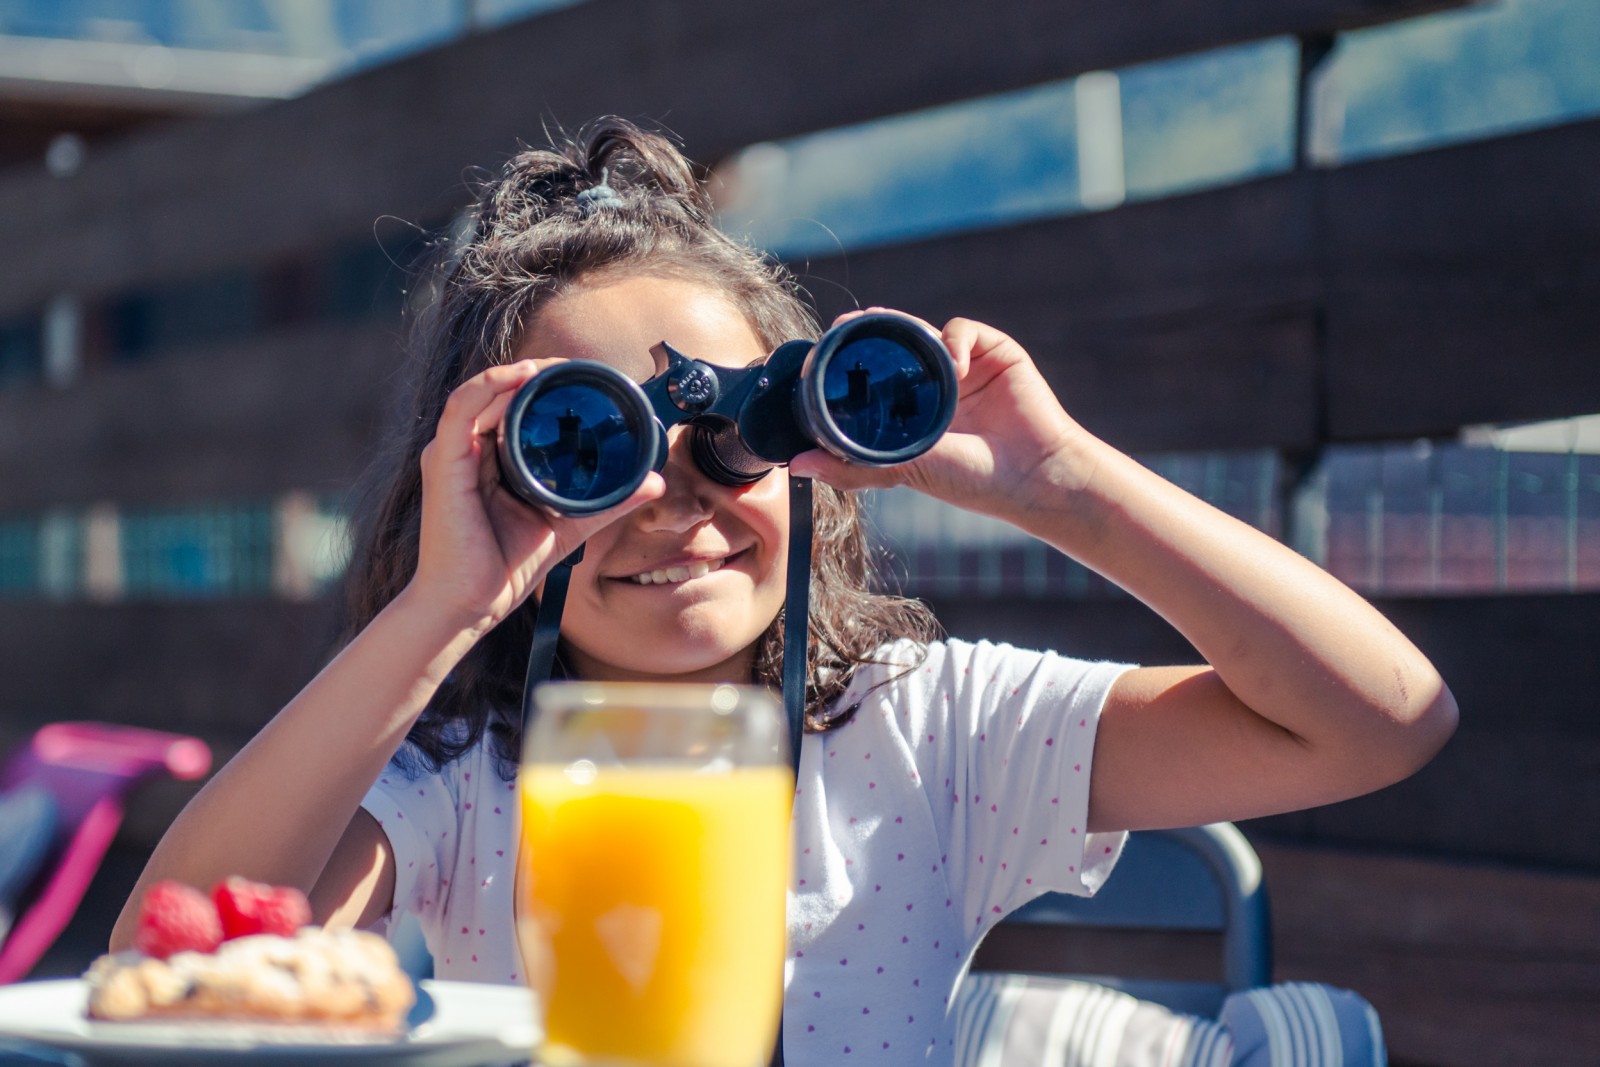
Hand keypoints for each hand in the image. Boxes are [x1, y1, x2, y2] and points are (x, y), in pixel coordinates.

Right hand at [407, 359, 663, 634]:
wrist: (471, 605)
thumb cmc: (507, 567)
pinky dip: (490, 386)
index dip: (543, 385)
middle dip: (535, 374)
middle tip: (575, 369)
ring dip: (517, 373)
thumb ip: (609, 501)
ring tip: (552, 368)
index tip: (582, 378)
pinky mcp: (443, 463)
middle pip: (498, 394)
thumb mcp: (570, 524)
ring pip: (481, 393)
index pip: (512, 406)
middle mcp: (467, 450)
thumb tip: (652, 482)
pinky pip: (461, 410)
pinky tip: (520, 376)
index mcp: (489, 459)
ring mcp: (451, 454)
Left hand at [789, 310, 1086, 523]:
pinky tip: (954, 369)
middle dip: (866, 332)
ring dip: (900, 327)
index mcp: (913, 410)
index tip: (821, 357)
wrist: (1034, 477)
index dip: (848, 362)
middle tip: (841, 328)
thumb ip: (854, 468)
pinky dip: (953, 341)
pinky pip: (962, 330)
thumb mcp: (906, 471)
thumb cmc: (975, 482)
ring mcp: (965, 366)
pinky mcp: (995, 352)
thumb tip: (797, 465)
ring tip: (878, 325)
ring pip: (924, 331)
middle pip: (895, 345)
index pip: (874, 375)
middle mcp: (936, 385)